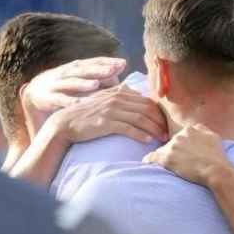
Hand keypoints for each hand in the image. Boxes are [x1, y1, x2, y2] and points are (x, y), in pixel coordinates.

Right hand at [20, 57, 126, 135]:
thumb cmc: (65, 86)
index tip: (122, 64)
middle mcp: (68, 73)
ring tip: (96, 85)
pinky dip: (68, 102)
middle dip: (99, 70)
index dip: (108, 63)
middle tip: (114, 70)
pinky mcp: (49, 98)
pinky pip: (60, 100)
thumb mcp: (83, 81)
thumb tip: (126, 85)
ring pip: (72, 83)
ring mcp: (58, 84)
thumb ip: (103, 81)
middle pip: (86, 70)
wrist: (34, 92)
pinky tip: (77, 104)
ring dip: (83, 84)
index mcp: (78, 68)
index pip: (95, 63)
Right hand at [48, 84, 167, 144]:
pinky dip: (140, 134)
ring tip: (162, 138)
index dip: (158, 112)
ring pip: (140, 119)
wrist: (65, 123)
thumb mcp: (103, 100)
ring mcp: (111, 110)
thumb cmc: (86, 114)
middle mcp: (116, 99)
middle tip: (168, 132)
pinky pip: (128, 128)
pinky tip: (148, 141)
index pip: (145, 101)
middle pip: (146, 109)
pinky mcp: (106, 122)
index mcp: (118, 92)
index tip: (165, 123)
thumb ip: (119, 96)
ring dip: (154, 129)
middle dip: (160, 121)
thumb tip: (137, 96)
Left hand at [143, 124, 230, 186]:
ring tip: (169, 167)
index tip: (184, 154)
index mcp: (189, 129)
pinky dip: (148, 160)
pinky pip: (152, 158)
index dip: (182, 147)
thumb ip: (203, 129)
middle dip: (174, 152)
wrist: (216, 169)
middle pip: (171, 143)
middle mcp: (179, 136)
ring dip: (165, 157)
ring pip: (163, 151)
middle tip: (181, 163)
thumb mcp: (213, 136)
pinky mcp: (167, 159)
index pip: (180, 137)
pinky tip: (145, 163)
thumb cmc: (217, 155)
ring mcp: (172, 147)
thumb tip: (197, 128)